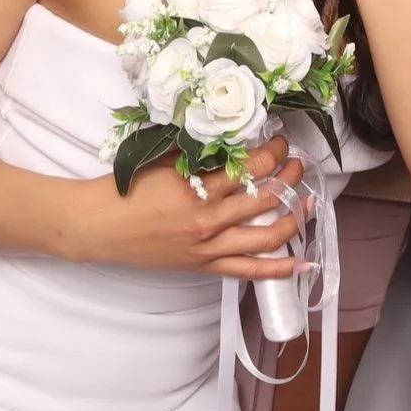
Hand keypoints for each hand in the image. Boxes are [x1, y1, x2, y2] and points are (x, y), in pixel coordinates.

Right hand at [74, 136, 309, 279]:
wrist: (100, 227)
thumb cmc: (129, 188)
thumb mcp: (166, 160)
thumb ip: (202, 152)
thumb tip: (237, 140)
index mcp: (197, 188)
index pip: (252, 168)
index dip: (274, 153)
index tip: (281, 143)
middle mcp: (208, 220)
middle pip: (267, 199)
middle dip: (291, 179)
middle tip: (299, 166)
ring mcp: (209, 247)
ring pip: (267, 236)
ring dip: (295, 218)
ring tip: (309, 202)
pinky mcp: (204, 266)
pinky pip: (249, 271)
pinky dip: (278, 269)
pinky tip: (302, 264)